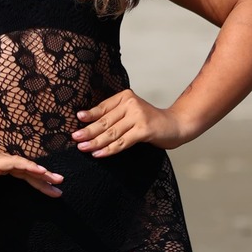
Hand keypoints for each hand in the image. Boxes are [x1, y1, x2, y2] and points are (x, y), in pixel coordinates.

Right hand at [0, 147, 63, 214]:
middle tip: (60, 184)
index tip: (51, 187)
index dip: (35, 177)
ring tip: (57, 182)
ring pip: (23, 165)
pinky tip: (42, 173)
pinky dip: (29, 167)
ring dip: (42, 174)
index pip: (18, 168)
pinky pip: (15, 164)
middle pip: (24, 167)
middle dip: (44, 177)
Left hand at [70, 90, 190, 155]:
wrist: (175, 125)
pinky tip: (98, 154)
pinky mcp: (144, 130)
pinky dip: (109, 149)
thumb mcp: (131, 113)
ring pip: (111, 132)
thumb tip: (89, 124)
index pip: (103, 107)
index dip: (89, 115)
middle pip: (105, 121)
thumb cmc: (150, 121)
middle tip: (75, 138)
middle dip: (88, 131)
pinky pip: (122, 142)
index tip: (77, 121)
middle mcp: (131, 104)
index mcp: (125, 97)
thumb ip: (115, 115)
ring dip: (95, 142)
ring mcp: (138, 116)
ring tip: (83, 148)